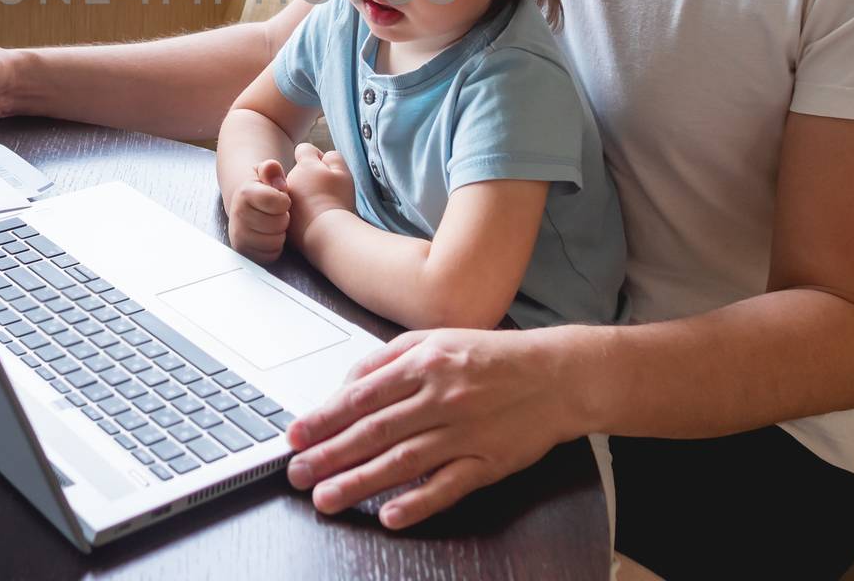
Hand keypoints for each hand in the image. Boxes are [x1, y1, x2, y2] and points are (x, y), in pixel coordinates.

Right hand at [227, 159, 290, 262]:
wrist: (243, 205)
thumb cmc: (260, 188)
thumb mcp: (264, 172)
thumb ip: (271, 169)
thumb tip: (276, 177)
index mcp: (245, 193)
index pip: (279, 202)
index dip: (285, 201)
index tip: (281, 198)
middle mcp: (238, 215)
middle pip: (279, 223)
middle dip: (283, 217)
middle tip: (276, 212)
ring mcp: (239, 235)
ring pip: (275, 241)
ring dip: (279, 233)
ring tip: (273, 223)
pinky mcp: (243, 251)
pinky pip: (271, 255)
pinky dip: (274, 247)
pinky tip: (269, 235)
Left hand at [283, 326, 584, 528]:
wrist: (557, 374)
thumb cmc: (491, 356)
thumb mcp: (435, 339)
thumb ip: (387, 358)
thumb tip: (346, 384)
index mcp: (425, 363)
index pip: (362, 395)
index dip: (325, 417)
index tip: (296, 435)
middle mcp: (442, 397)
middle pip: (375, 431)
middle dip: (330, 454)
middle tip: (297, 473)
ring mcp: (465, 432)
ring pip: (403, 461)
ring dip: (360, 482)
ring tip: (326, 497)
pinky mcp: (489, 461)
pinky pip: (448, 486)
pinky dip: (419, 502)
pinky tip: (390, 515)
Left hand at [284, 141, 355, 238]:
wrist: (327, 233)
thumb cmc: (338, 200)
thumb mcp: (342, 173)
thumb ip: (333, 158)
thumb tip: (325, 157)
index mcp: (304, 166)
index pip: (305, 150)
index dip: (316, 156)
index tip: (325, 170)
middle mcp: (290, 180)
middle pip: (299, 172)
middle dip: (310, 178)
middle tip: (327, 193)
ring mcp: (286, 201)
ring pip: (295, 193)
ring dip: (305, 197)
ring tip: (322, 209)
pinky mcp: (285, 220)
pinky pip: (294, 213)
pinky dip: (302, 215)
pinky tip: (315, 222)